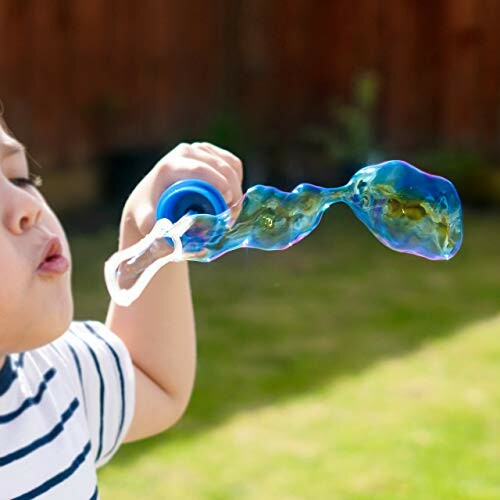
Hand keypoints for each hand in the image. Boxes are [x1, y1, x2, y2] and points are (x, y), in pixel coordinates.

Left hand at [120, 142, 243, 242]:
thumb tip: (168, 238)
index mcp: (170, 165)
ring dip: (237, 187)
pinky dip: (238, 181)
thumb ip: (152, 230)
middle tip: (233, 216)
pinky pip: (233, 164)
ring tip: (231, 210)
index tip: (228, 206)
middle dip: (232, 191)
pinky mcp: (210, 153)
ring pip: (230, 165)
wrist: (149, 200)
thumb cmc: (149, 213)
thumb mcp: (147, 222)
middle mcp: (184, 152)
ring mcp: (198, 150)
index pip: (200, 169)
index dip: (219, 185)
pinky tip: (232, 197)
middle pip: (220, 166)